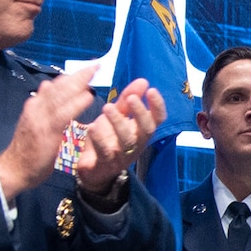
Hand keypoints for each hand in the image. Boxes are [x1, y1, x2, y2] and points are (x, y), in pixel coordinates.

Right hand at [0, 63, 101, 198]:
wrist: (15, 168)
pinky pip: (64, 113)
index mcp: (35, 104)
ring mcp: (41, 117)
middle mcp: (37, 106)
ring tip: (94, 73)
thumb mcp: (33, 122)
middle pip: (60, 85)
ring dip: (79, 83)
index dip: (71, 76)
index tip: (86, 68)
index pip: (55, 85)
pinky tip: (88, 96)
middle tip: (96, 64)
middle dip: (78, 74)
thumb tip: (46, 86)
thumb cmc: (27, 148)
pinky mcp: (47, 130)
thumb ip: (42, 105)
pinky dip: (77, 103)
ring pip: (62, 94)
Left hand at [73, 77, 167, 200]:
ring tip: (107, 107)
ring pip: (126, 141)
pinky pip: (105, 152)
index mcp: (141, 131)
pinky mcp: (106, 164)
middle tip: (130, 98)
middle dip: (140, 113)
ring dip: (118, 122)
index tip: (151, 90)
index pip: (157, 120)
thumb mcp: (118, 116)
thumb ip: (128, 100)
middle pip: (146, 130)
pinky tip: (93, 127)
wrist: (94, 169)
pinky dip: (100, 139)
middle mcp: (136, 144)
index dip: (158, 106)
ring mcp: (122, 155)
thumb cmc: (109, 138)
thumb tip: (143, 81)